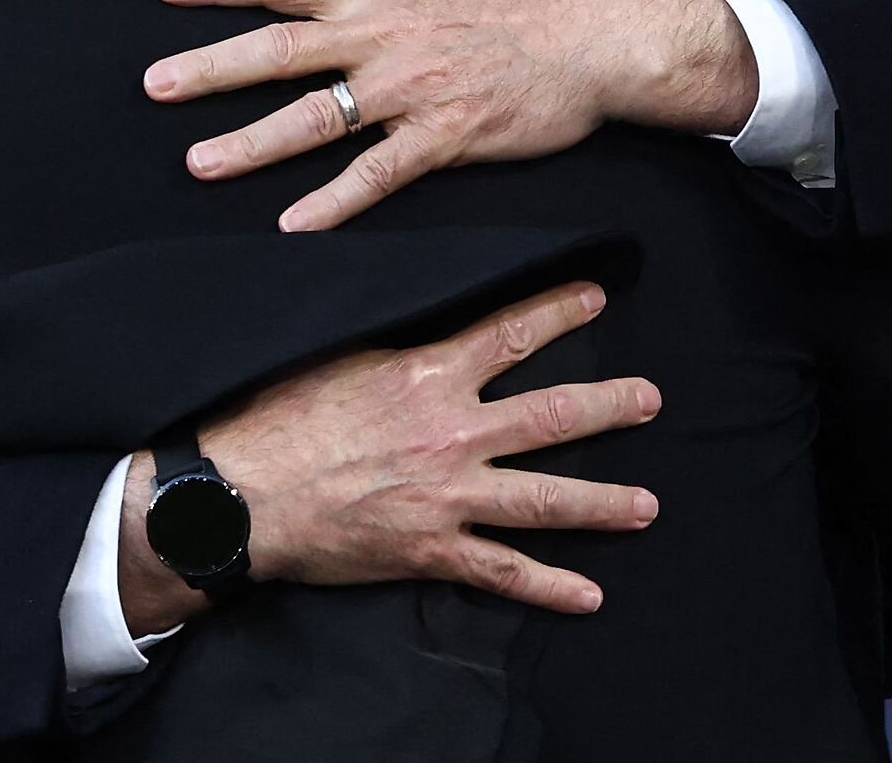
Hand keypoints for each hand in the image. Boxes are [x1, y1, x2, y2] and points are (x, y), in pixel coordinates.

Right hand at [117, 283, 657, 633]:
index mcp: (426, 375)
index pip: (509, 333)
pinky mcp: (432, 549)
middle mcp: (451, 433)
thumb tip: (409, 315)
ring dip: (602, 502)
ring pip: (543, 498)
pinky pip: (503, 571)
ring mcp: (448, 496)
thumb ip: (387, 344)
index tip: (596, 297)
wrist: (240, 494)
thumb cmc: (272, 418)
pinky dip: (549, 586)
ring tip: (647, 506)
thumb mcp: (332, 355)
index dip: (558, 311)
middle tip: (650, 399)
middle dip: (608, 405)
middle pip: (549, 415)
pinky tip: (589, 595)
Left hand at [146, 0, 756, 229]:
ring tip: (199, 164)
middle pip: (279, 50)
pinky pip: (379, 173)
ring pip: (316, 118)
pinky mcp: (443, 137)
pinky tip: (292, 225)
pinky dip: (335, 201)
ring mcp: (409, 89)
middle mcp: (380, 34)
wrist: (597, 36)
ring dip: (253, 143)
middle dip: (211, 68)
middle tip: (153, 86)